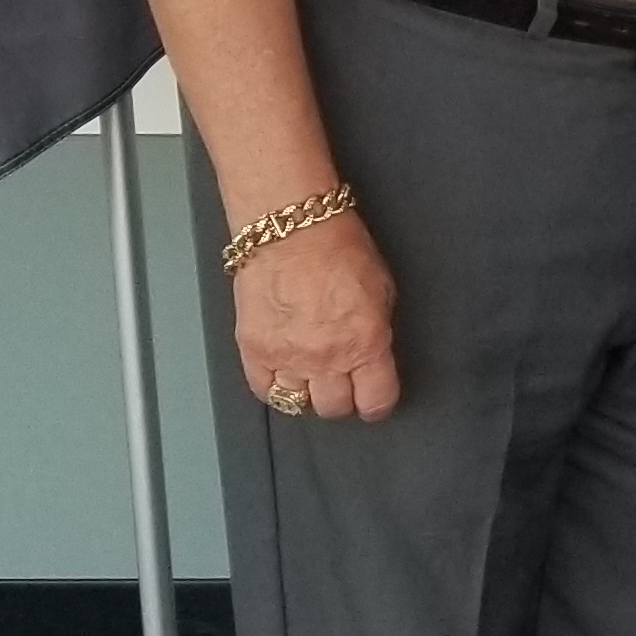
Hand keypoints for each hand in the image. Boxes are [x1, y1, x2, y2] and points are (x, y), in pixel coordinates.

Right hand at [233, 207, 399, 420]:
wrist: (290, 228)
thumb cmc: (339, 248)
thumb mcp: (381, 292)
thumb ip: (376, 332)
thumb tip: (373, 356)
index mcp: (366, 343)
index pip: (376, 401)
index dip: (377, 404)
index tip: (374, 399)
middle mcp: (327, 358)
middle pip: (335, 407)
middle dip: (343, 399)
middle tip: (342, 383)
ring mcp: (287, 357)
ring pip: (298, 403)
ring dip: (308, 394)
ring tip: (312, 376)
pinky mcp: (253, 350)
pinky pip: (264, 390)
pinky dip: (275, 387)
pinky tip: (284, 373)